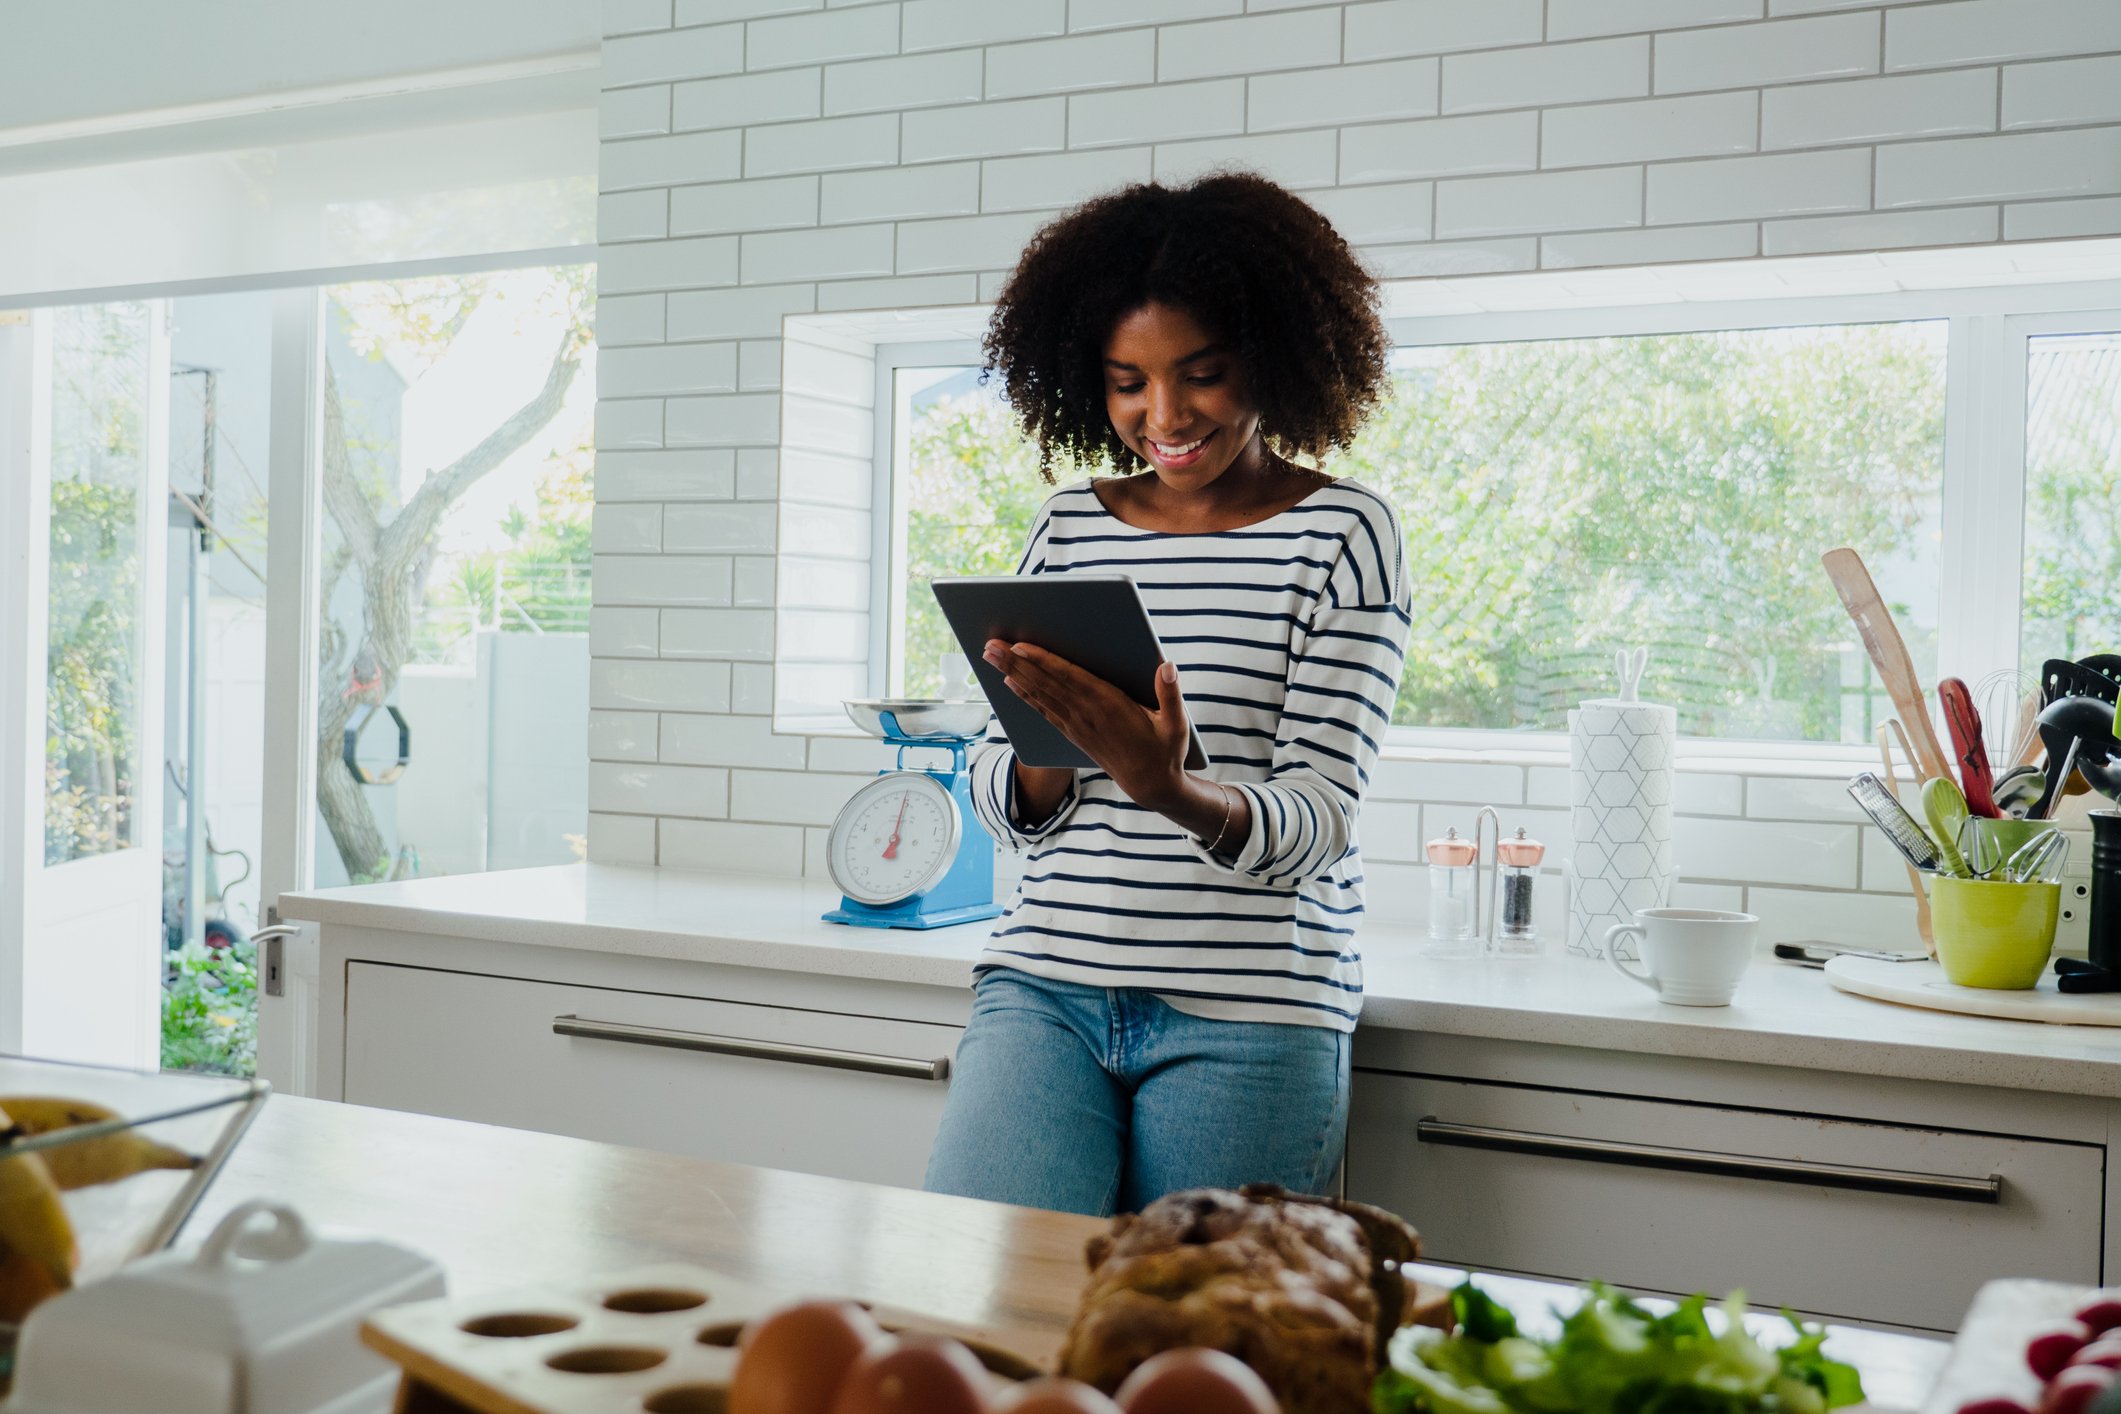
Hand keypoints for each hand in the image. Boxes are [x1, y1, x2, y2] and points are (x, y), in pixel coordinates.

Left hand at [986, 639, 1192, 813]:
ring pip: (1039, 695)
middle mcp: (1087, 715)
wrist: (1151, 786)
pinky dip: (1025, 696)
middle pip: (1045, 683)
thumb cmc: (1165, 750)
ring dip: (1013, 674)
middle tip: (990, 645)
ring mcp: (1077, 725)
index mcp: (1110, 706)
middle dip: (1016, 663)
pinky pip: (1044, 711)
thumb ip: (1171, 693)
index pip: (1069, 679)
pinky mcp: (1074, 734)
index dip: (1043, 662)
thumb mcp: (1176, 724)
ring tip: (991, 657)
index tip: (1020, 646)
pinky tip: (1009, 683)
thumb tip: (1167, 665)